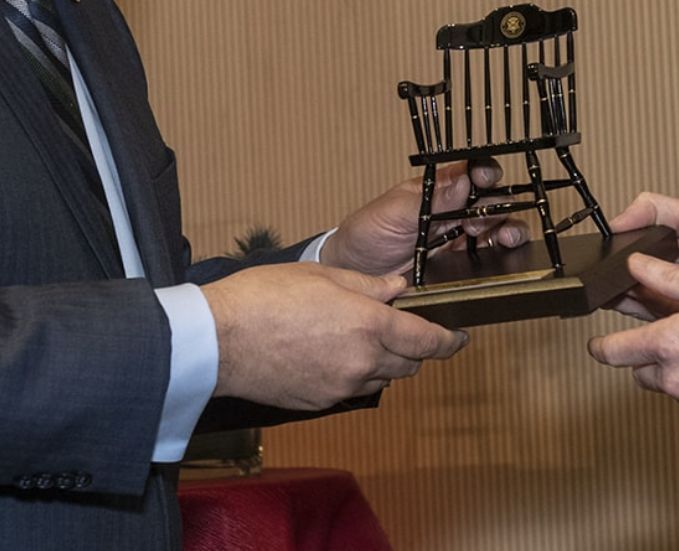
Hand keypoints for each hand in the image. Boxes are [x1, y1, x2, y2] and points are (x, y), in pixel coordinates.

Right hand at [204, 264, 468, 409]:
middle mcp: (363, 361)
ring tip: (356, 338)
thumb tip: (398, 288)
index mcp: (371, 325)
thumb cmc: (265, 297)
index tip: (458, 338)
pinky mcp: (320, 402)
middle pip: (409, 365)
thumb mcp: (325, 277)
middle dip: (413, 349)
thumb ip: (370, 285)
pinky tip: (328, 353)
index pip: (429, 342)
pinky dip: (352, 373)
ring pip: (382, 379)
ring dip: (383, 362)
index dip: (450, 341)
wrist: (219, 339)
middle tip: (400, 329)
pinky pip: (351, 389)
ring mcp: (341, 386)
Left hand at [319, 160, 527, 275]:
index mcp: (437, 188)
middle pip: (492, 199)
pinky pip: (490, 256)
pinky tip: (502, 256)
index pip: (470, 172)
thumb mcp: (393, 213)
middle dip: (500, 205)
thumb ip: (430, 200)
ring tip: (505, 238)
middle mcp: (453, 209)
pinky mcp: (462, 263)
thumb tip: (464, 181)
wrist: (355, 274)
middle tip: (488, 219)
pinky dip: (502, 254)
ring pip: (498, 226)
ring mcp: (459, 235)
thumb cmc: (367, 234)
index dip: (483, 172)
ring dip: (508, 229)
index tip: (486, 180)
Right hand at [608, 192, 678, 317]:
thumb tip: (617, 219)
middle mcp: (668, 282)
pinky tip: (647, 318)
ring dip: (628, 307)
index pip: (625, 263)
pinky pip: (665, 329)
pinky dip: (653, 326)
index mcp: (665, 255)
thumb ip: (656, 209)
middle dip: (612, 289)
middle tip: (604, 286)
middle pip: (627, 290)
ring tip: (620, 298)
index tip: (599, 264)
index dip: (610, 264)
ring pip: (640, 311)